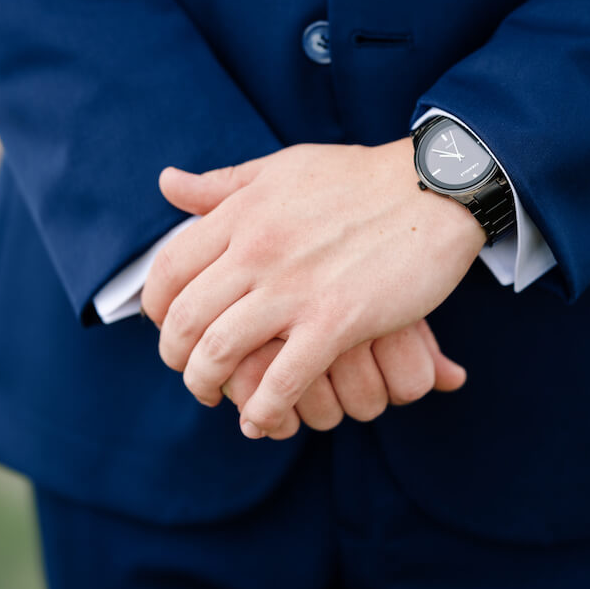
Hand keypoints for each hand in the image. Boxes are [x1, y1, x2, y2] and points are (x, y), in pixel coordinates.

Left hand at [141, 139, 484, 438]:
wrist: (434, 189)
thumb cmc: (360, 178)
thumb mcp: (283, 168)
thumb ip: (224, 184)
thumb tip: (167, 184)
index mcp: (242, 213)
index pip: (168, 269)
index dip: (155, 307)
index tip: (167, 326)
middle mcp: (258, 250)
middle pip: (184, 318)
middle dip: (175, 356)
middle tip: (190, 370)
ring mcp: (296, 287)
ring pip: (221, 352)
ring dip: (208, 385)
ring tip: (216, 396)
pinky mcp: (338, 320)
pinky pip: (283, 379)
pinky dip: (263, 409)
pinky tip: (260, 420)